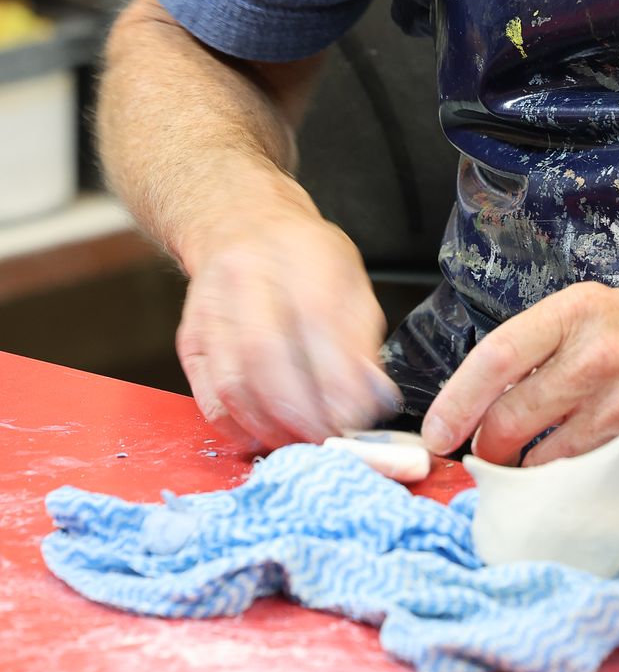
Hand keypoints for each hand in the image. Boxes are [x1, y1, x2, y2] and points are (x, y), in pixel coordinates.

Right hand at [176, 193, 399, 452]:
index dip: (337, 381)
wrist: (239, 226)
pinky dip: (238, 429)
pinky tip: (265, 438)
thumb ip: (362, 339)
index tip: (359, 418)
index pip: (316, 323)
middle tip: (333, 441)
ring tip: (304, 445)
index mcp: (298, 256)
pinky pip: (209, 397)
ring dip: (272, 428)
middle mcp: (246, 279)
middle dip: (304, 414)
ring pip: (234, 384)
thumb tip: (374, 400)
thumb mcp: (351, 280)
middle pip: (267, 358)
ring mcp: (211, 311)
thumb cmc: (304, 259)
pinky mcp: (190, 341)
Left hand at [421, 282, 618, 486]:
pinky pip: (589, 482)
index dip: (456, 401)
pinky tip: (586, 476)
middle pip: (510, 420)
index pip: (496, 357)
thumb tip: (487, 402)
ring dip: (530, 475)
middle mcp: (598, 357)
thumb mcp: (606, 314)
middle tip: (489, 458)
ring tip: (537, 469)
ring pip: (544, 462)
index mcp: (579, 313)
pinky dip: (577, 488)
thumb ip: (549, 350)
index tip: (436, 433)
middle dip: (488, 449)